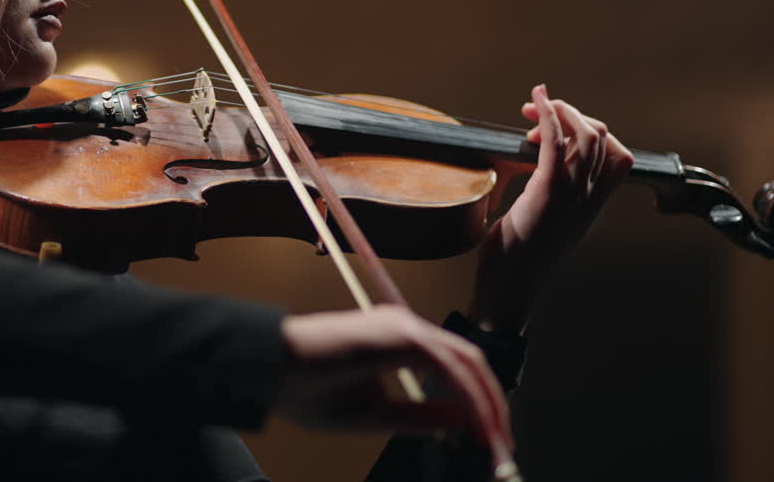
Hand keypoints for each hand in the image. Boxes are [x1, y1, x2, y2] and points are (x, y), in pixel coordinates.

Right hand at [277, 305, 514, 469]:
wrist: (270, 371)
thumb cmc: (309, 391)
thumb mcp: (374, 416)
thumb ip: (419, 417)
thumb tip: (464, 424)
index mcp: (400, 341)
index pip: (456, 368)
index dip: (479, 403)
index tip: (491, 441)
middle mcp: (406, 327)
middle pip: (470, 361)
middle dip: (493, 405)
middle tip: (503, 445)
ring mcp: (403, 327)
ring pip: (465, 362)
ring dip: (487, 403)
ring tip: (495, 441)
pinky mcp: (398, 336)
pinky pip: (447, 366)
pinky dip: (468, 396)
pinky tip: (475, 424)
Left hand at [469, 84, 633, 333]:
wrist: (511, 288)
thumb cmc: (517, 258)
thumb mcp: (541, 219)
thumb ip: (546, 194)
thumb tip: (521, 164)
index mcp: (591, 204)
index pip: (617, 157)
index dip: (592, 131)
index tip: (554, 125)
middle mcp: (589, 197)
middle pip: (601, 138)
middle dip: (570, 114)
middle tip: (535, 113)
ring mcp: (572, 194)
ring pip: (586, 135)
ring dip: (559, 111)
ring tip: (534, 109)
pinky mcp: (548, 191)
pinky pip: (556, 142)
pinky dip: (548, 114)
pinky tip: (536, 101)